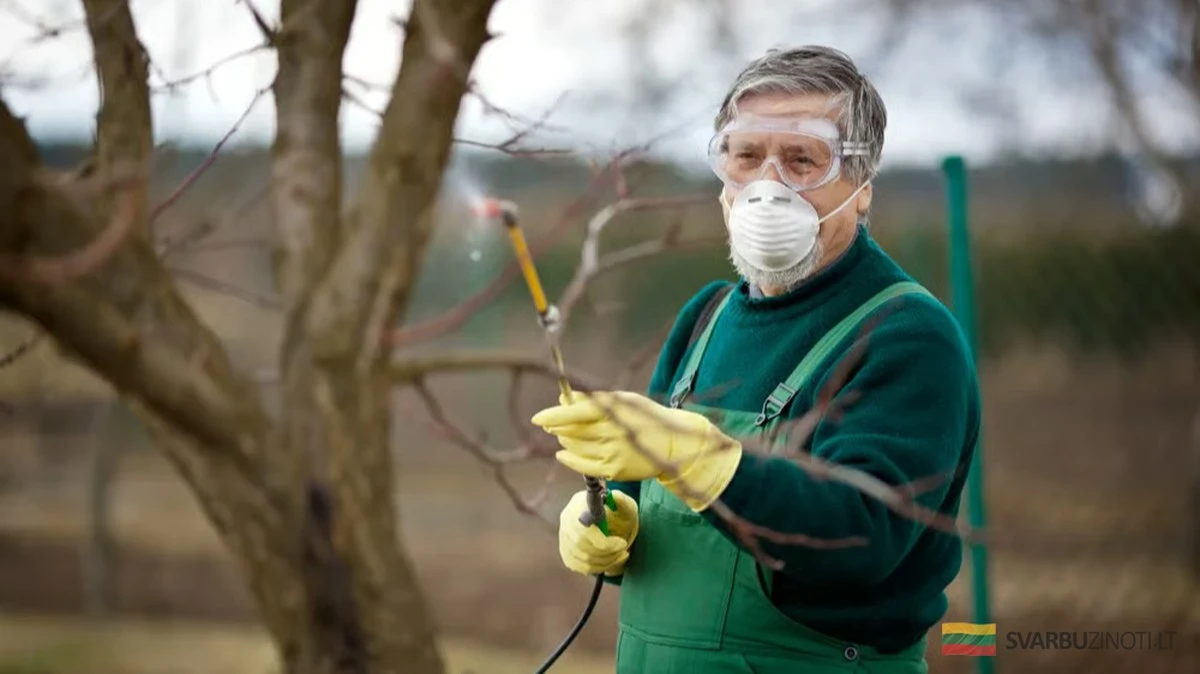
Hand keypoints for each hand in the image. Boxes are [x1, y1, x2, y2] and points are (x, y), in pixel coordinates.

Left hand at [532, 390, 742, 510]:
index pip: (574, 413)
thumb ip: (593, 400)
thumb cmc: (645, 416)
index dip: (552, 415)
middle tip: (553, 425)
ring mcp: (612, 453)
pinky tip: (564, 453)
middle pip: (571, 431)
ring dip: (565, 441)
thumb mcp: (622, 401)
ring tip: (566, 436)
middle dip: (557, 427)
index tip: (536, 418)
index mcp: (613, 411)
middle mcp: (611, 433)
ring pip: (574, 448)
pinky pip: (582, 466)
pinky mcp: (614, 470)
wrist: (672, 443)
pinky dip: (569, 459)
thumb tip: (564, 398)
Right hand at [558, 489, 638, 576]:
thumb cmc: (617, 510)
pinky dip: (597, 567)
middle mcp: (566, 520)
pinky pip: (579, 566)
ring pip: (582, 559)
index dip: (605, 543)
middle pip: (582, 547)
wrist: (606, 517)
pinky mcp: (565, 550)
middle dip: (608, 554)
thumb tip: (615, 497)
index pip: (585, 531)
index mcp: (579, 504)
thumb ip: (622, 501)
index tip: (623, 544)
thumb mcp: (624, 504)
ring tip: (620, 555)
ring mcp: (564, 536)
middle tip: (623, 551)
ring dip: (606, 562)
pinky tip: (609, 561)